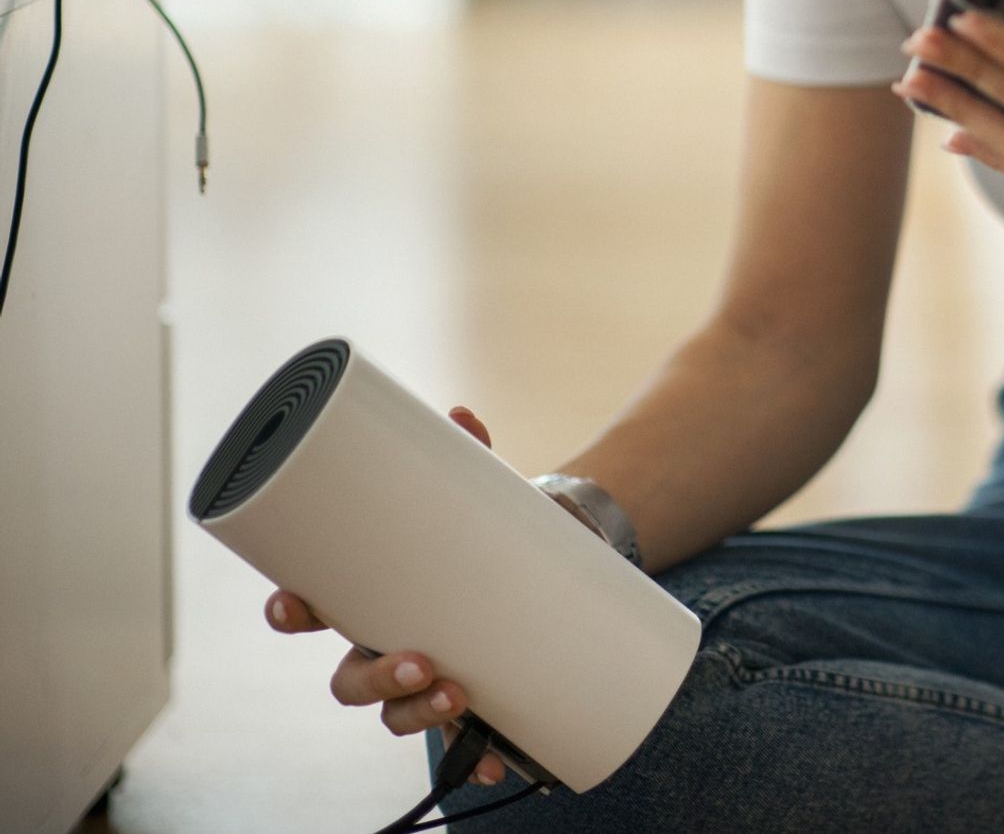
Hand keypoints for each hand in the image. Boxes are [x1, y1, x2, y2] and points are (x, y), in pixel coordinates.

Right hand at [264, 405, 507, 788]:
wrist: (542, 563)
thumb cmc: (481, 532)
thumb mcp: (477, 494)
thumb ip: (467, 456)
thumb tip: (459, 415)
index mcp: (370, 595)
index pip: (313, 609)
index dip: (292, 612)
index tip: (293, 606)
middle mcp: (384, 643)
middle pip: (350, 678)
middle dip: (376, 676)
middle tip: (418, 661)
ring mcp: (421, 678)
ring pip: (394, 713)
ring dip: (420, 712)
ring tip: (460, 694)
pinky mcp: (466, 700)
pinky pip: (460, 743)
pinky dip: (475, 755)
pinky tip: (495, 758)